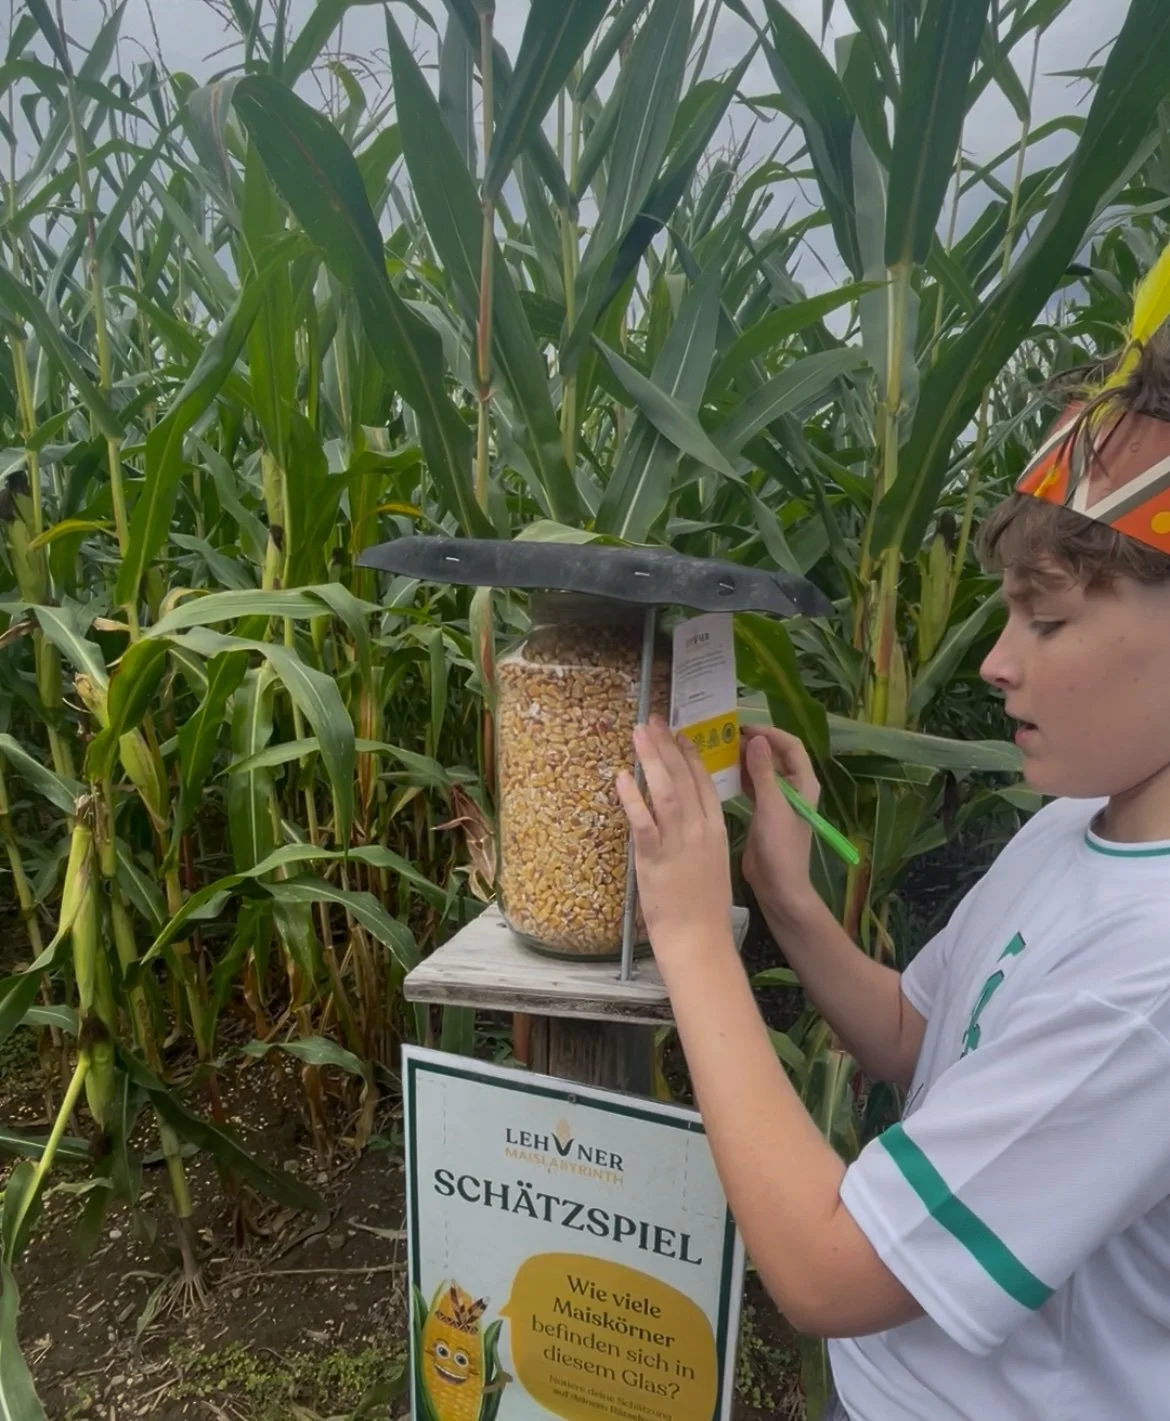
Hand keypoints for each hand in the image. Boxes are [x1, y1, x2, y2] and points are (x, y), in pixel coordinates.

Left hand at [615, 717, 733, 969]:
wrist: (699, 937)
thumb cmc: (703, 906)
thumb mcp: (711, 862)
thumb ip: (699, 836)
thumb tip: (685, 818)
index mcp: (717, 829)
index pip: (704, 782)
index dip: (690, 755)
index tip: (680, 734)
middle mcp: (700, 830)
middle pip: (683, 778)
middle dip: (668, 746)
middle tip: (654, 720)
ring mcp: (679, 842)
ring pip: (666, 791)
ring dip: (651, 759)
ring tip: (640, 734)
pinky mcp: (656, 858)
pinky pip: (643, 821)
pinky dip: (632, 797)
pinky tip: (621, 777)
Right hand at [740, 726, 820, 925]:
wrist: (778, 886)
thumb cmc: (780, 847)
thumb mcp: (771, 806)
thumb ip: (763, 772)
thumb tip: (756, 739)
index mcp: (804, 784)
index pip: (791, 746)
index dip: (770, 733)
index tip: (744, 728)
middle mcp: (793, 789)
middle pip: (776, 756)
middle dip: (754, 745)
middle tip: (725, 737)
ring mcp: (778, 801)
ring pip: (762, 771)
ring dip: (745, 760)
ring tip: (720, 750)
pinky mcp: (763, 813)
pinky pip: (753, 787)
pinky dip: (740, 778)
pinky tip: (721, 773)